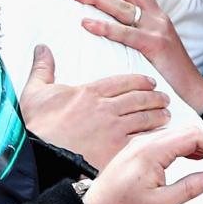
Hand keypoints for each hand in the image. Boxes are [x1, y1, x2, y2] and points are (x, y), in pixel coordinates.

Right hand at [20, 43, 173, 166]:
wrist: (40, 155)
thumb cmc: (38, 126)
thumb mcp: (36, 91)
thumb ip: (43, 68)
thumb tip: (42, 48)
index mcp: (90, 93)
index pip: (123, 82)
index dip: (140, 81)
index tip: (150, 82)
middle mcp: (106, 109)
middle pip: (139, 99)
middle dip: (155, 97)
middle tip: (164, 98)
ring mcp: (113, 130)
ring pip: (144, 118)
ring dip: (158, 115)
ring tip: (166, 115)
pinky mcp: (115, 151)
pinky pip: (141, 140)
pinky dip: (153, 137)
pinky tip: (160, 137)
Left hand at [70, 0, 202, 113]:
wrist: (194, 89)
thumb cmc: (170, 69)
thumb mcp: (156, 42)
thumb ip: (140, 29)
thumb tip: (118, 22)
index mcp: (157, 14)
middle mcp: (157, 17)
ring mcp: (156, 30)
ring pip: (123, 6)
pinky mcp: (154, 46)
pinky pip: (125, 34)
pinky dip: (105, 27)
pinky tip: (86, 23)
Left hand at [81, 123, 202, 203]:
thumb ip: (189, 188)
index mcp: (151, 152)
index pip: (194, 137)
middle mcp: (144, 143)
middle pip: (188, 131)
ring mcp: (139, 146)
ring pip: (178, 135)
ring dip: (200, 144)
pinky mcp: (136, 153)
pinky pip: (166, 141)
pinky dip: (185, 146)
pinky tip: (194, 156)